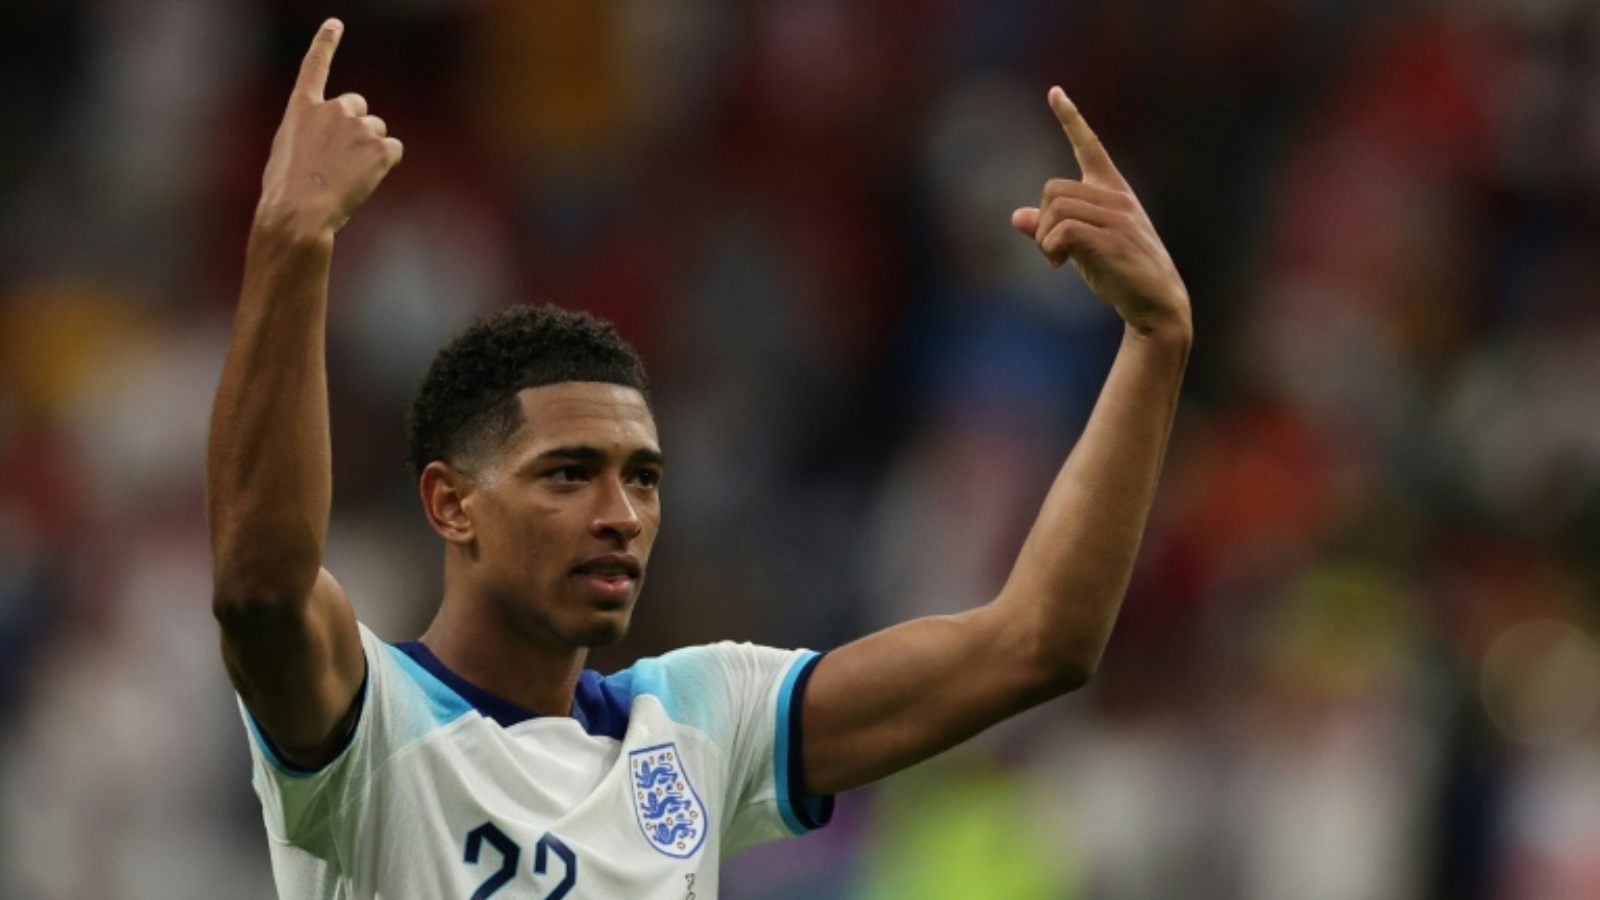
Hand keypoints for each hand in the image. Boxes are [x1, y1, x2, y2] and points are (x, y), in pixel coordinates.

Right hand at [257, 19, 402, 235]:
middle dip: (357, 127)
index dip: (326, 43)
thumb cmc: (286, 192)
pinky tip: (367, 180)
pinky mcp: (380, 147)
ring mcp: (358, 125)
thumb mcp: (286, 153)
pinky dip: (387, 164)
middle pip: (359, 107)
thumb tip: (330, 148)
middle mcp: (332, 108)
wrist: (299, 212)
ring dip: (370, 150)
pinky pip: (394, 150)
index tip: (336, 23)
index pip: (315, 66)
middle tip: (342, 160)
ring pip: (377, 131)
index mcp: (302, 108)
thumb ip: (310, 135)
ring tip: (349, 176)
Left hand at [1011, 88, 1189, 336]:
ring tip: (1056, 260)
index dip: (1071, 118)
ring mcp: (1117, 217)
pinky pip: (1064, 230)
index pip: (1090, 146)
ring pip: (1055, 209)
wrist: (1156, 302)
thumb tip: (1015, 215)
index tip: (1054, 92)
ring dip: (1043, 239)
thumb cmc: (1119, 272)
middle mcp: (1116, 198)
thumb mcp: (1082, 246)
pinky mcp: (1113, 240)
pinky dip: (1051, 248)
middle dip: (1040, 222)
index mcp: (1113, 191)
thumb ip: (1053, 228)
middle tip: (1049, 250)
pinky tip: (1060, 265)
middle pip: (1052, 189)